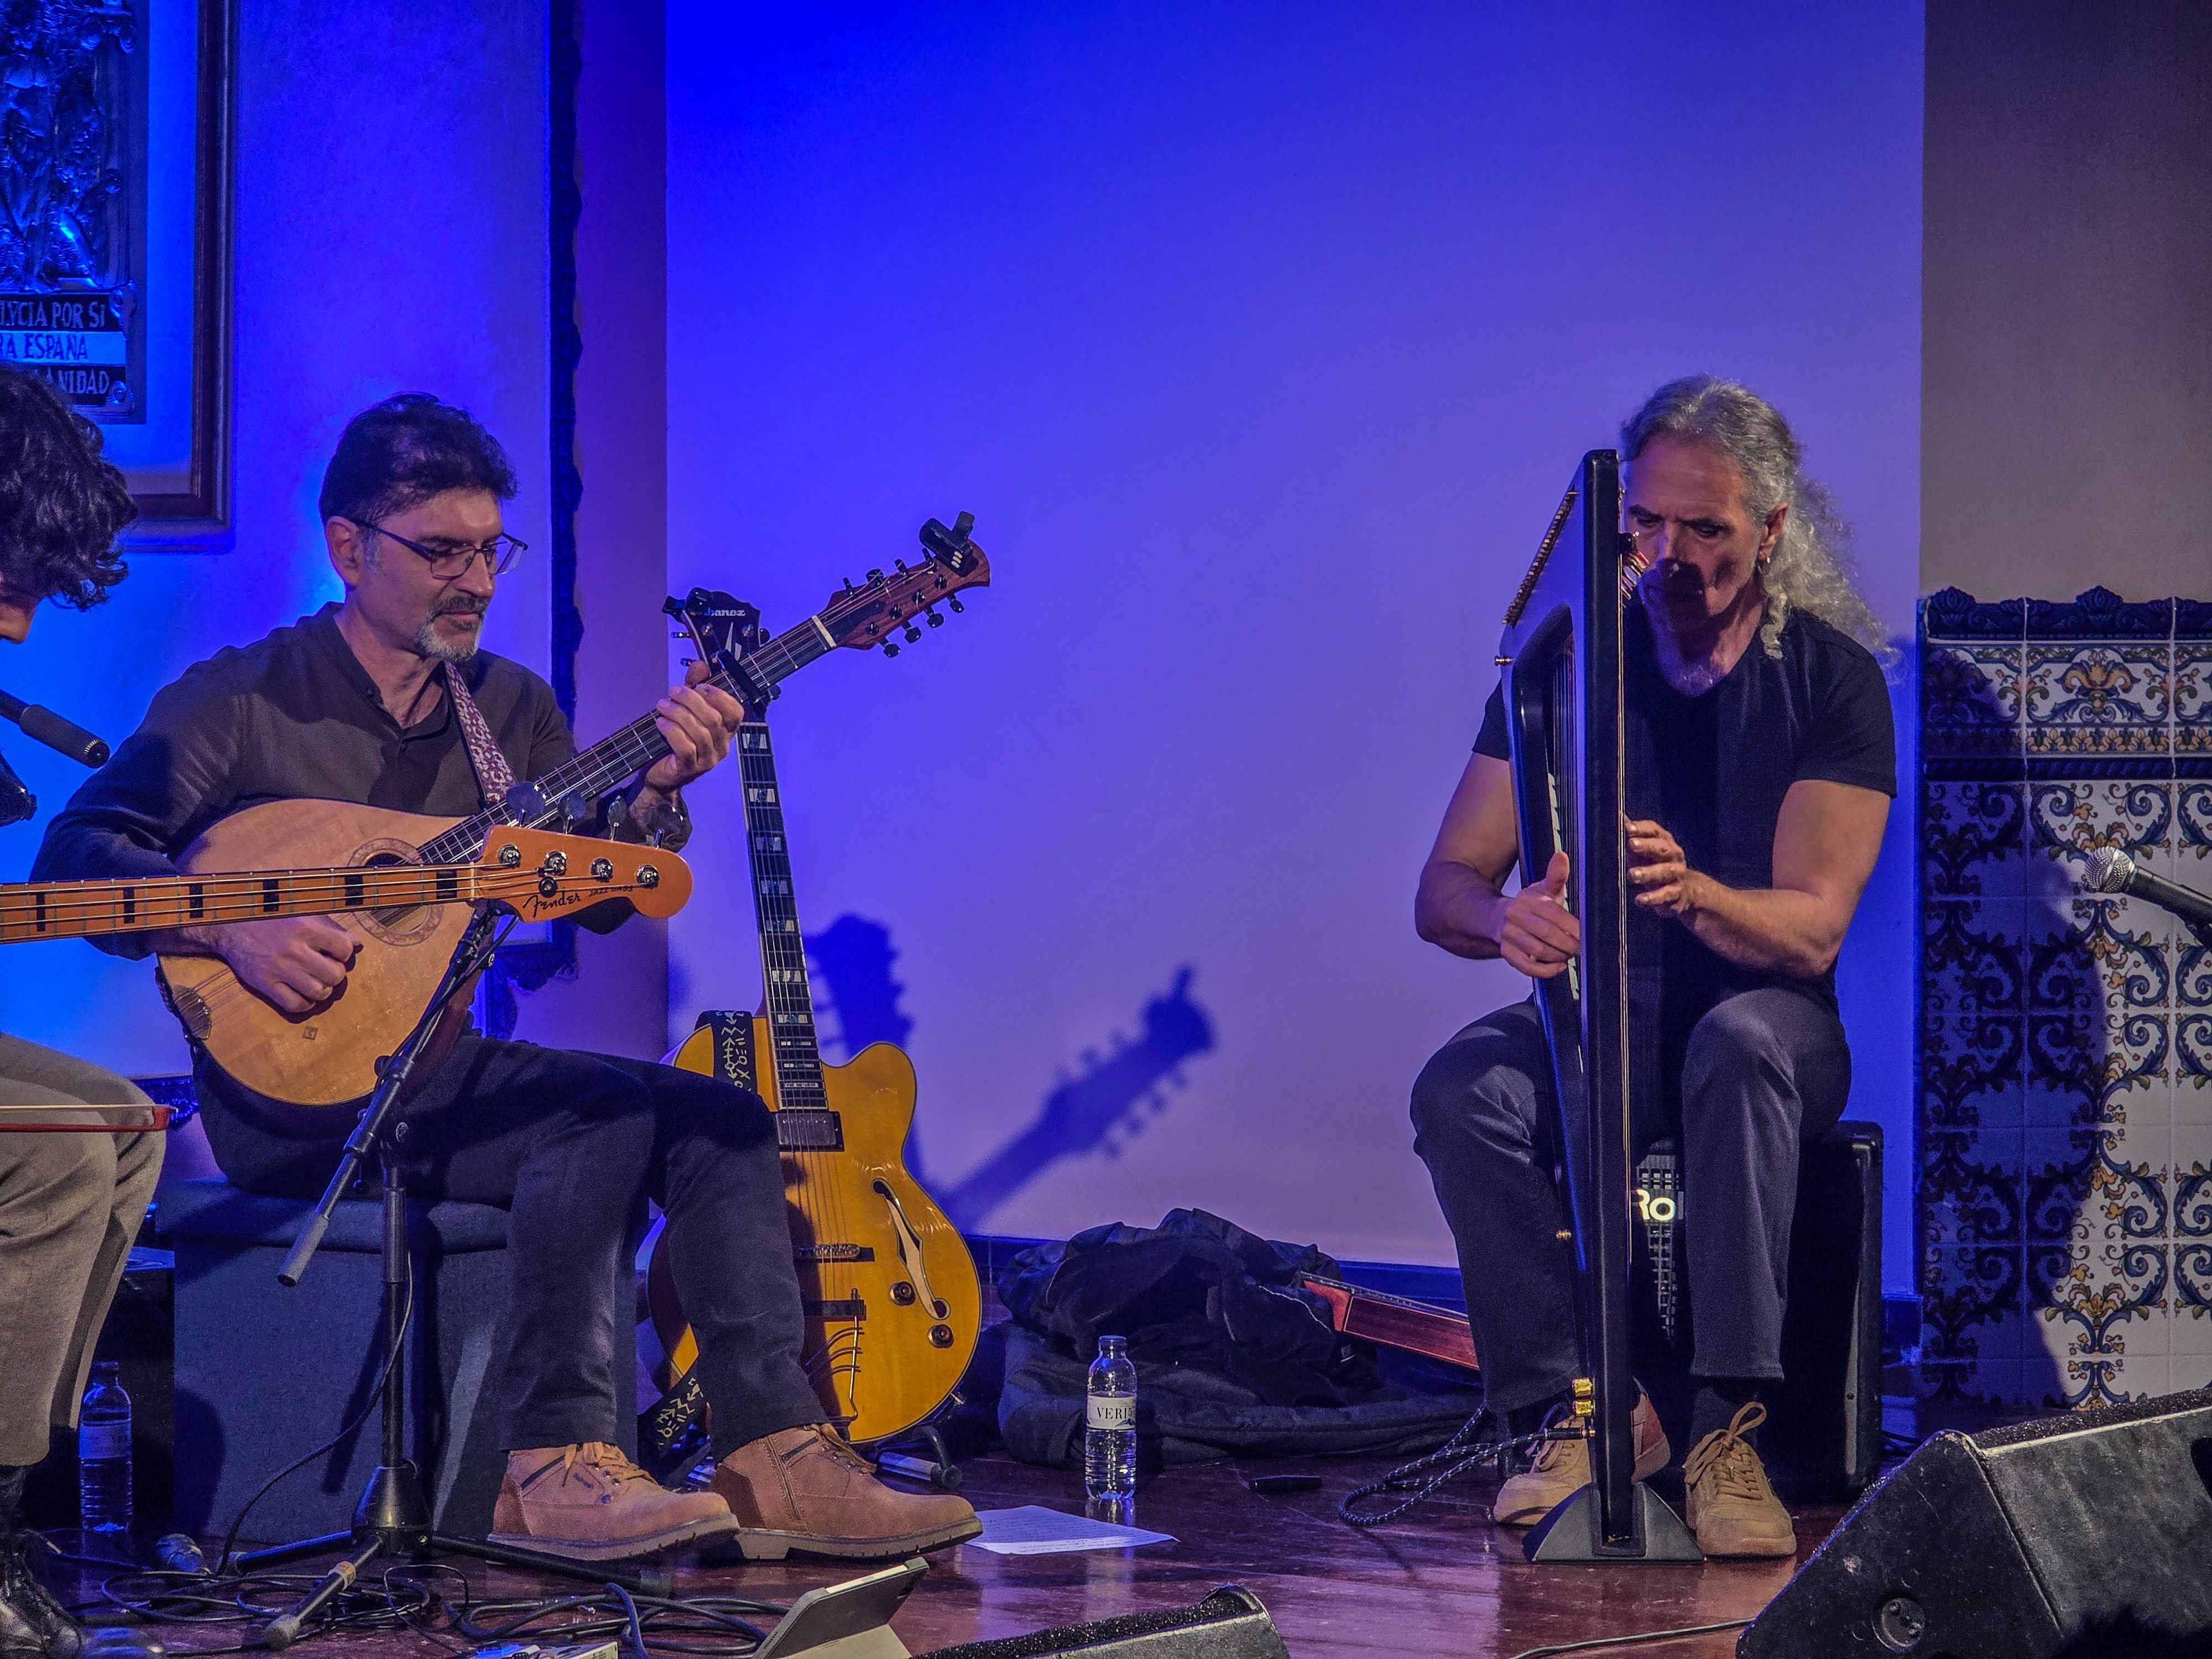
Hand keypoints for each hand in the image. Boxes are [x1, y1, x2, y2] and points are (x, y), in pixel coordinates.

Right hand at [216, 916, 357, 1013]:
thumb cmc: (272, 918)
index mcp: (305, 928)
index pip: (343, 948)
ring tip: (317, 982)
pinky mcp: (264, 984)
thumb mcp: (302, 914)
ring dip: (323, 990)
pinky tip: (304, 994)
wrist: (232, 927)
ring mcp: (278, 969)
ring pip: (317, 992)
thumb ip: (331, 928)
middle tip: (327, 969)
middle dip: (336, 974)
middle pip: (334, 975)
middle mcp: (293, 950)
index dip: (344, 953)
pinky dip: (305, 1004)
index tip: (336, 952)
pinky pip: (294, 1005)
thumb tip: (356, 943)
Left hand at [641, 659, 745, 794]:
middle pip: (713, 718)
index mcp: (725, 731)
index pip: (736, 712)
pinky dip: (672, 731)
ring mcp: (707, 759)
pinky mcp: (690, 769)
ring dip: (678, 714)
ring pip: (699, 732)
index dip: (719, 696)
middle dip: (691, 700)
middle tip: (673, 692)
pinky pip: (685, 747)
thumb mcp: (686, 711)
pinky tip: (660, 723)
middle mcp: (721, 746)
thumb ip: (695, 688)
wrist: (662, 774)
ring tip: (662, 706)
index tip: (699, 686)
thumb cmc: (676, 740)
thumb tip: (700, 665)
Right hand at [1499, 850, 1578, 978]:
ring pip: (1538, 951)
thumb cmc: (1532, 906)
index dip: (1573, 927)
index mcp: (1527, 898)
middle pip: (1547, 934)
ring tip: (1570, 955)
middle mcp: (1514, 915)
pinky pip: (1527, 967)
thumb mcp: (1543, 889)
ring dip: (1559, 956)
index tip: (1588, 936)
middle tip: (1582, 949)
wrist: (1498, 918)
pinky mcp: (1505, 952)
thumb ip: (1555, 876)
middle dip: (1569, 944)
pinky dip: (1546, 970)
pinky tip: (1559, 967)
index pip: (1554, 914)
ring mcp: (1508, 935)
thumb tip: (1561, 855)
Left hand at [1626, 817, 1701, 917]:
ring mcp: (1677, 875)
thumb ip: (1631, 836)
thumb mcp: (1643, 851)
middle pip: (1661, 848)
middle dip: (1646, 846)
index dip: (1641, 828)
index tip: (1627, 828)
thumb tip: (1618, 817)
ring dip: (1647, 873)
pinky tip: (1640, 900)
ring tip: (1632, 875)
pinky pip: (1665, 895)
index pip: (1654, 831)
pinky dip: (1652, 898)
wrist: (1683, 892)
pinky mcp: (1676, 894)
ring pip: (1663, 872)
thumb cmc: (1655, 866)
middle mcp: (1673, 855)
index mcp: (1664, 841)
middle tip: (1631, 845)